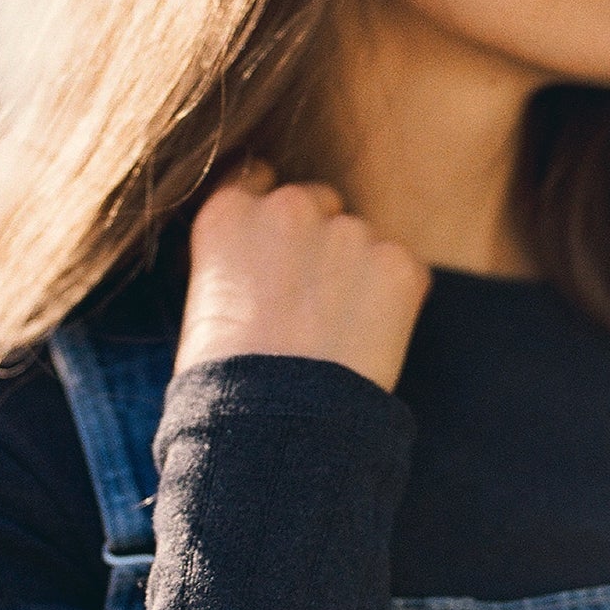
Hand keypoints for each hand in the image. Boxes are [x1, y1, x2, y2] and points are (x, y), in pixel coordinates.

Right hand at [174, 160, 430, 392]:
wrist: (274, 430)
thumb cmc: (225, 388)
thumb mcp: (206, 309)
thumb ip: (240, 263)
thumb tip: (266, 269)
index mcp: (229, 212)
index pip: (257, 180)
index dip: (269, 221)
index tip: (274, 256)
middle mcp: (288, 206)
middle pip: (318, 204)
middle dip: (319, 243)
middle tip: (311, 309)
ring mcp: (348, 232)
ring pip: (362, 241)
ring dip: (358, 275)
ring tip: (337, 339)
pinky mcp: (398, 265)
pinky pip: (403, 272)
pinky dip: (395, 303)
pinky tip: (367, 346)